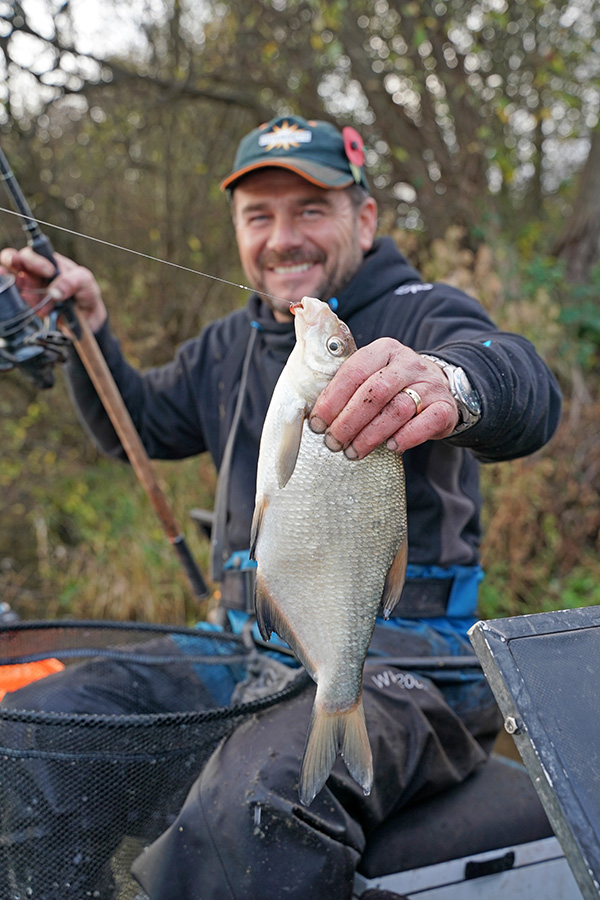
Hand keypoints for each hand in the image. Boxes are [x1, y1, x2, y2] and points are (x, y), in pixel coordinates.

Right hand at [0, 246, 106, 331]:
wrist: (87, 317)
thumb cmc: (85, 291)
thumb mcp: (85, 281)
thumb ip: (72, 281)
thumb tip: (54, 292)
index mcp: (48, 260)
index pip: (32, 251)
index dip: (35, 259)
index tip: (49, 272)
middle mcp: (34, 272)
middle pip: (13, 260)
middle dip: (13, 263)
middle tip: (24, 276)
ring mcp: (29, 289)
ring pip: (9, 280)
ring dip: (15, 286)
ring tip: (33, 298)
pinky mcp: (28, 306)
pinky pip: (16, 301)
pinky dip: (19, 303)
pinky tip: (36, 309)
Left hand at [308, 338, 458, 457]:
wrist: (439, 388)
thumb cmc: (392, 387)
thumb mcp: (371, 374)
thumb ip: (345, 384)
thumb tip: (312, 415)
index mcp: (383, 350)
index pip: (353, 372)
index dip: (332, 400)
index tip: (317, 423)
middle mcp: (407, 363)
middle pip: (374, 392)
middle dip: (348, 421)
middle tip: (333, 443)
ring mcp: (430, 384)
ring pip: (398, 410)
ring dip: (371, 435)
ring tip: (354, 452)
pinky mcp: (445, 406)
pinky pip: (426, 422)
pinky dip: (406, 437)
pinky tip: (391, 448)